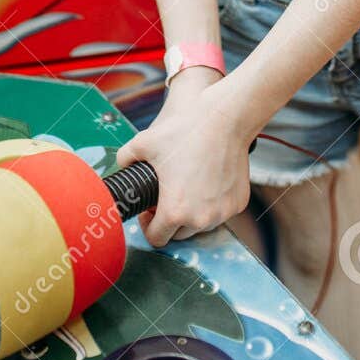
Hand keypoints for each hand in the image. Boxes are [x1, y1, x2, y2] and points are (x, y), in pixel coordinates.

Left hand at [115, 70, 250, 247]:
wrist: (225, 120)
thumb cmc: (185, 132)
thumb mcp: (143, 143)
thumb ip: (124, 158)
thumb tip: (121, 166)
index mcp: (175, 211)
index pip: (157, 239)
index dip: (148, 226)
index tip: (150, 210)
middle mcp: (201, 219)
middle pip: (179, 235)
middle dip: (170, 220)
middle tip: (167, 197)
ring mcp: (223, 213)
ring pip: (201, 225)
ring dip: (192, 214)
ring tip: (187, 189)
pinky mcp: (238, 203)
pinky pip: (220, 212)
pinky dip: (212, 204)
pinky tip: (207, 182)